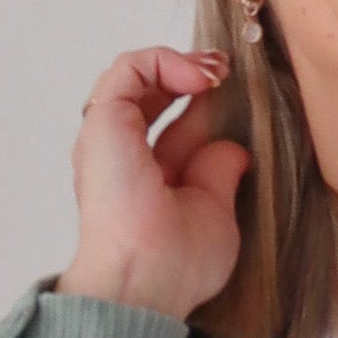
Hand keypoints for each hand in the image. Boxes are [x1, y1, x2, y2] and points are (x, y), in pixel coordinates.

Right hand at [57, 44, 251, 322]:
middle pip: (155, 99)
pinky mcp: (103, 120)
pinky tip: (200, 78)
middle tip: (226, 71)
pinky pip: (130, 69)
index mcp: (143, 182)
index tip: (232, 94)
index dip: (200, 107)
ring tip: (217, 70)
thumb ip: (220, 176)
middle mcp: (120, 158)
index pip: (172, 130)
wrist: (146, 276)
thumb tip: (234, 150)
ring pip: (137, 78)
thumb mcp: (215, 213)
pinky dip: (166, 61)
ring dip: (179, 65)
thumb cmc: (177, 264)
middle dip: (191, 78)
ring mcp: (108, 138)